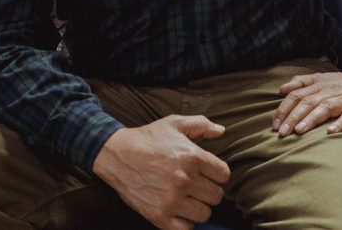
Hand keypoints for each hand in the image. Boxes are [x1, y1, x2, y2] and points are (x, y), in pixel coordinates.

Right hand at [92, 115, 230, 229]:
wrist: (118, 155)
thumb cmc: (148, 138)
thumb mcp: (174, 123)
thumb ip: (201, 124)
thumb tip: (221, 131)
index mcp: (192, 157)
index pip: (224, 175)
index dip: (217, 174)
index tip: (207, 173)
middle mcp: (185, 180)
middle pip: (216, 196)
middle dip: (208, 190)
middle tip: (197, 186)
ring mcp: (172, 200)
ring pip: (204, 214)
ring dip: (198, 207)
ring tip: (188, 198)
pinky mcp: (159, 216)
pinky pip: (186, 229)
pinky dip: (185, 222)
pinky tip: (178, 210)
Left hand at [272, 71, 341, 136]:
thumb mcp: (322, 79)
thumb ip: (302, 81)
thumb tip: (282, 88)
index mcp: (320, 84)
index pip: (298, 94)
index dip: (285, 108)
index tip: (275, 124)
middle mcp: (331, 90)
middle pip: (308, 102)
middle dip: (293, 117)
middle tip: (282, 132)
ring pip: (326, 107)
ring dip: (311, 119)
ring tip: (299, 131)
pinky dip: (340, 123)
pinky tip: (331, 132)